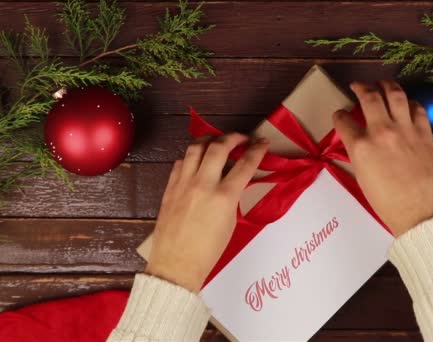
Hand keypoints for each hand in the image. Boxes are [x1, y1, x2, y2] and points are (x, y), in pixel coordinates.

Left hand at [145, 134, 268, 291]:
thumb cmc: (208, 251)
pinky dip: (192, 156)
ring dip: (210, 140)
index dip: (257, 150)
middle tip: (242, 139)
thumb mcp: (230, 222)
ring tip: (218, 142)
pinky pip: (180, 162)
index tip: (263, 142)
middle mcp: (202, 184)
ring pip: (195, 148)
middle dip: (233, 137)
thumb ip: (232, 196)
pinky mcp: (169, 187)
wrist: (176, 265)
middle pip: (219, 147)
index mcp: (223, 197)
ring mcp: (183, 183)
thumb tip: (234, 179)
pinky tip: (197, 160)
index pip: (245, 165)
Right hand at [334, 81, 432, 235]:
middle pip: (369, 97)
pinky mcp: (425, 133)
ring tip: (382, 83)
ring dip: (387, 85)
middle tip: (358, 86)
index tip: (340, 115)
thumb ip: (358, 153)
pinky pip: (418, 108)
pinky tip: (407, 103)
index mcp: (361, 147)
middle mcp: (382, 132)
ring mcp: (406, 130)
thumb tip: (359, 141)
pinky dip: (410, 102)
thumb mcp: (361, 177)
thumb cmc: (387, 203)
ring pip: (395, 94)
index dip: (339, 115)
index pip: (343, 120)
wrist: (419, 212)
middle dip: (361, 87)